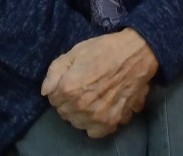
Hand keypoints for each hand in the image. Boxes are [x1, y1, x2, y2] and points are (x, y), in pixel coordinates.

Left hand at [41, 29, 157, 137]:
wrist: (136, 53)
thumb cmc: (104, 49)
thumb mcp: (76, 51)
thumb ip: (55, 71)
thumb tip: (46, 91)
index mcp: (69, 88)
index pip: (53, 98)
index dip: (60, 88)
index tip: (71, 80)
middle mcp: (81, 106)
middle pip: (64, 112)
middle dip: (69, 101)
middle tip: (83, 87)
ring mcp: (97, 117)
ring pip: (78, 123)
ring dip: (81, 113)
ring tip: (92, 97)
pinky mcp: (112, 122)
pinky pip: (94, 131)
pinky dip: (95, 123)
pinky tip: (100, 108)